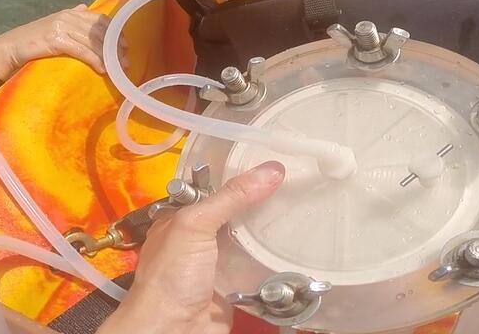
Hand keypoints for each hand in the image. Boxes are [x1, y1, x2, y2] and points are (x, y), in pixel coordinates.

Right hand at [0, 4, 121, 79]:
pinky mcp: (56, 40)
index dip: (115, 32)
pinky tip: (102, 69)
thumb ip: (72, 16)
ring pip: (93, 41)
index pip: (100, 20)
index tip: (125, 46)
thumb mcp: (55, 23)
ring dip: (108, 56)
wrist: (12, 46)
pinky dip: (95, 60)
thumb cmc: (35, 39)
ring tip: (118, 68)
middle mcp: (69, 16)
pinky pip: (81, 51)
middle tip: (125, 61)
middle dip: (115, 47)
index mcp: (71, 13)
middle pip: (100, 31)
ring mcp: (62, 27)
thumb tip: (85, 6)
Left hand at [99, 162, 285, 333]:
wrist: (174, 330)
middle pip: (235, 213)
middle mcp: (199, 238)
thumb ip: (231, 198)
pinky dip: (275, 259)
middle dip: (260, 201)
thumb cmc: (173, 274)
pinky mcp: (236, 285)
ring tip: (305, 206)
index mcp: (181, 218)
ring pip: (249, 239)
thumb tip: (271, 169)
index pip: (213, 188)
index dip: (238, 175)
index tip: (272, 162)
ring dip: (271, 230)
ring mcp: (218, 263)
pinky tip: (296, 244)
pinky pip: (259, 266)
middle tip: (297, 181)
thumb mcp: (195, 225)